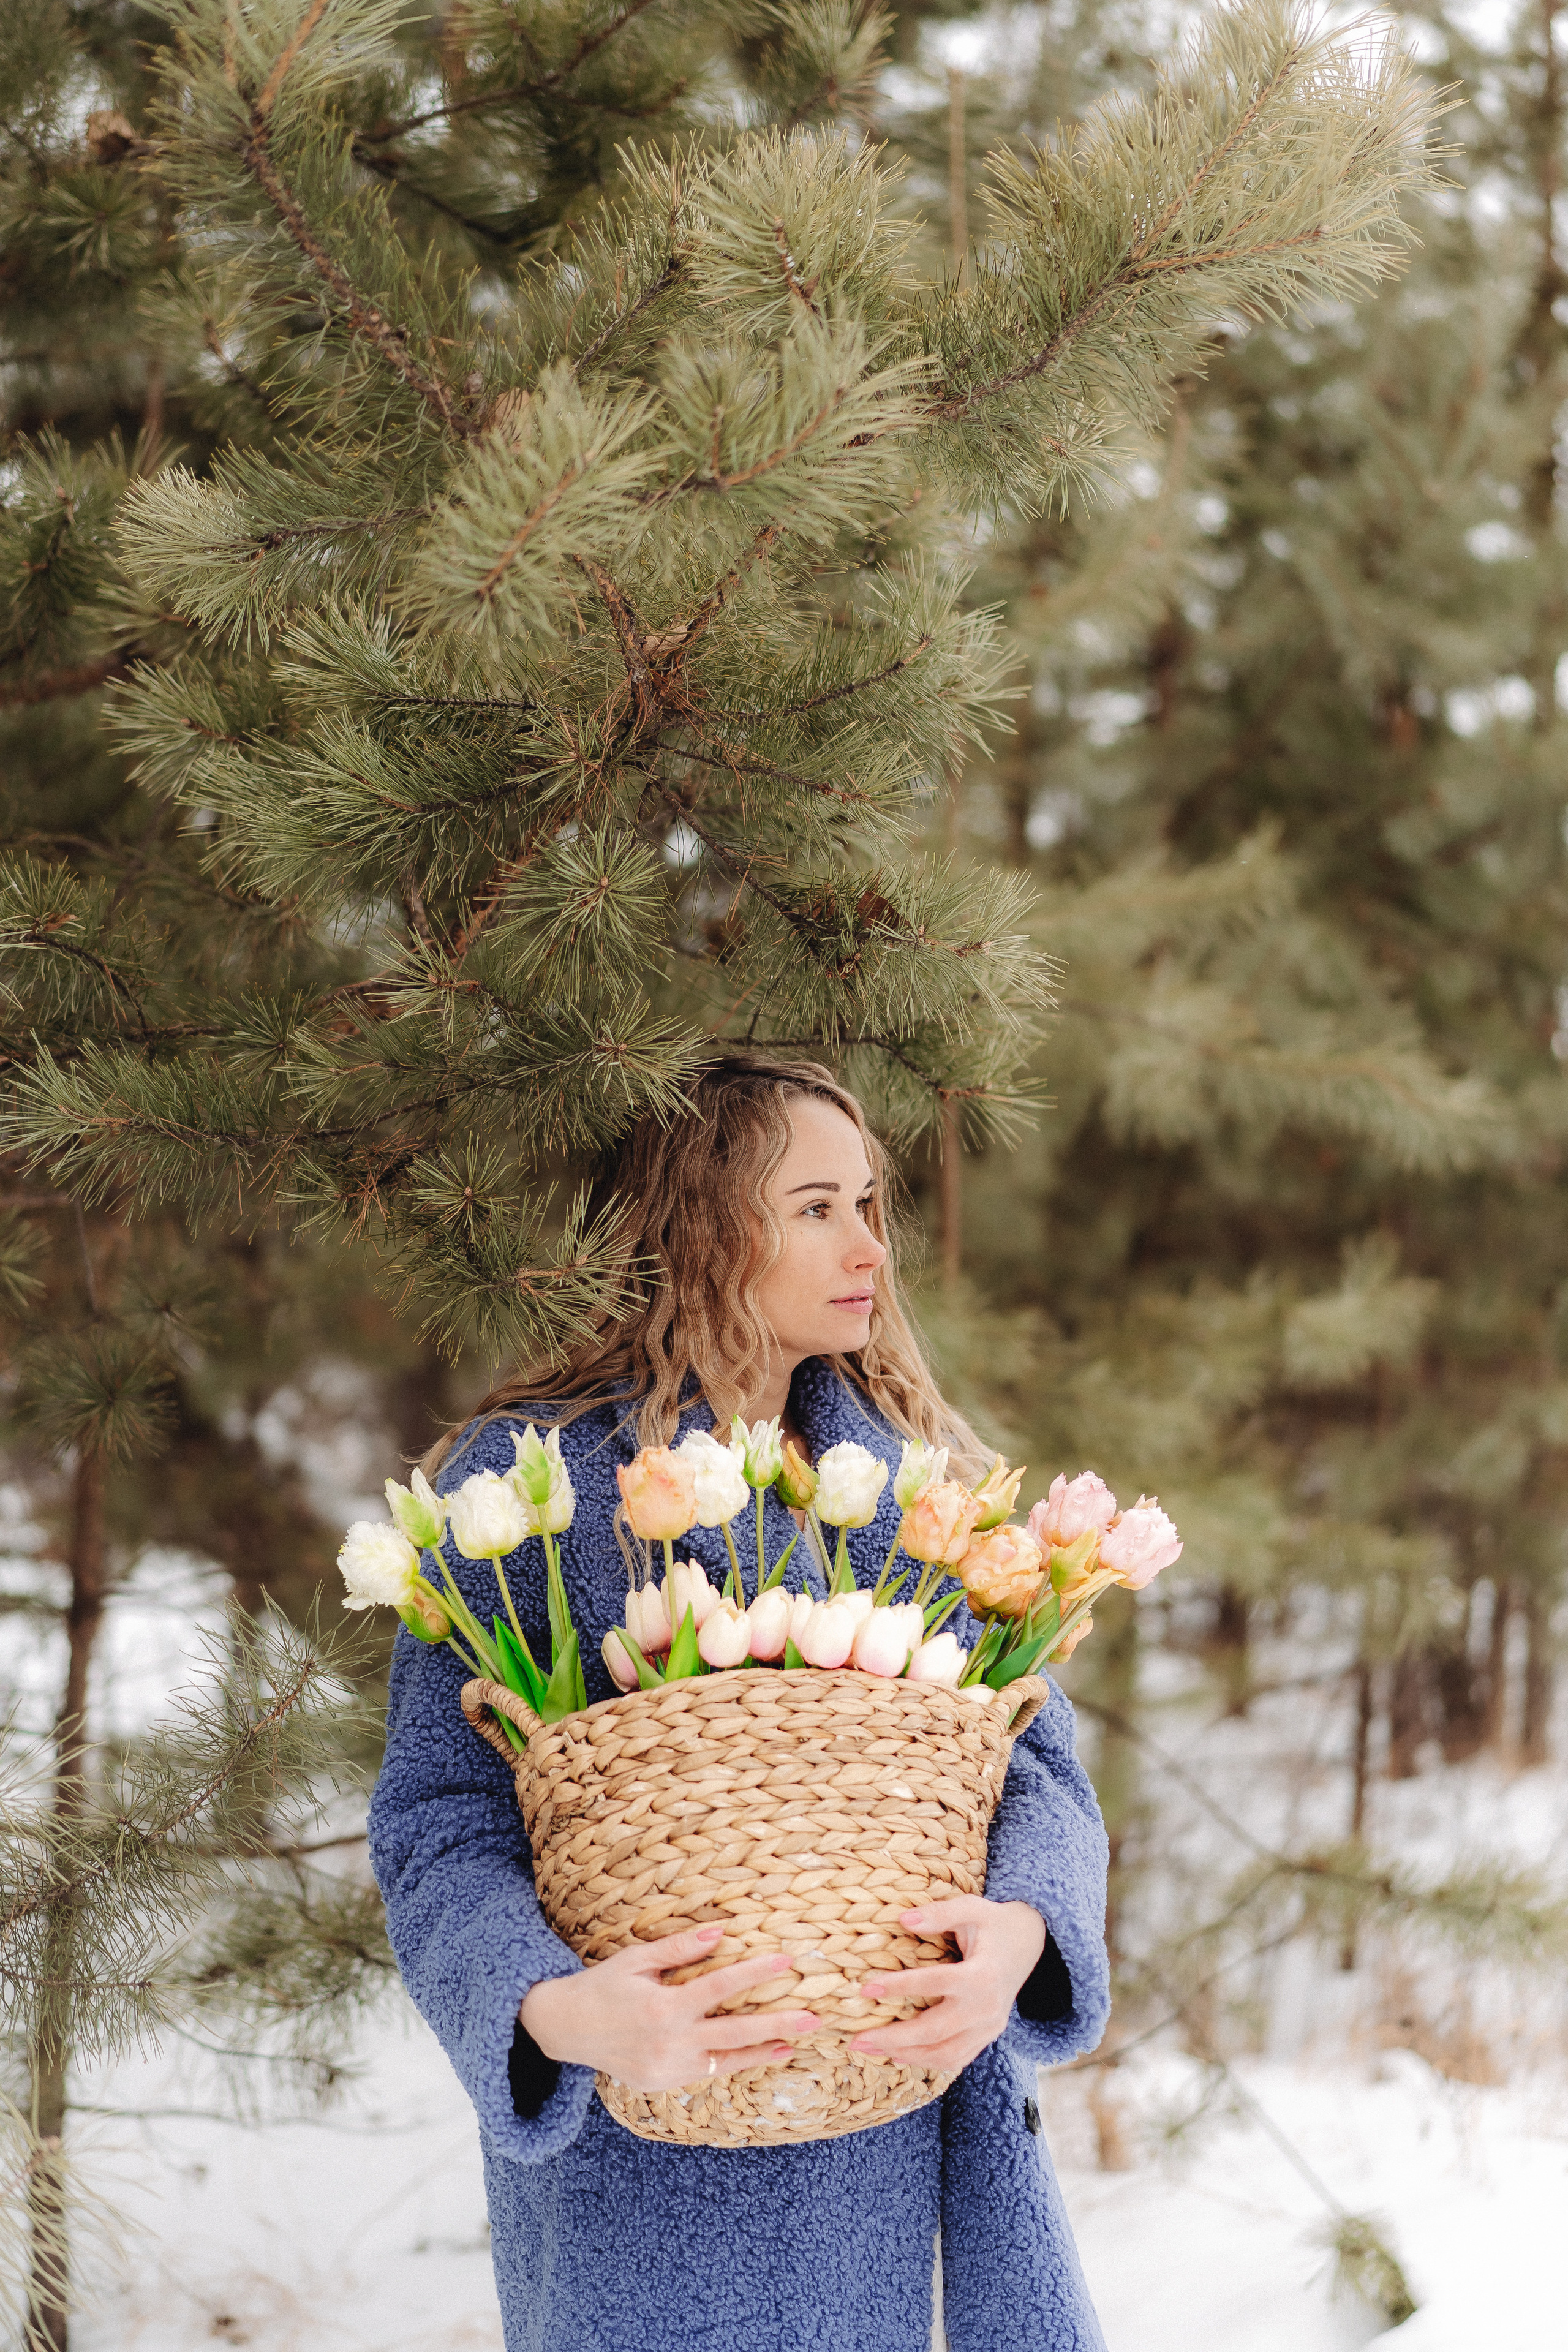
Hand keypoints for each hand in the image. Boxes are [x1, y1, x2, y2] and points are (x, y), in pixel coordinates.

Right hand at [520, 1924, 819, 2092]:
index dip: (755, 1973)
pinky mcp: (665, 2084)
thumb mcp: (637, 1959)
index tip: (787, 1962)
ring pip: (726, 2061)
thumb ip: (679, 1948)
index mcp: (664, 2006)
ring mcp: (669, 2068)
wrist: (566, 2030)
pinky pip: (707, 2074)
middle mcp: (670, 2042)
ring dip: (762, 2051)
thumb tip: (720, 1932)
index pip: (721, 1987)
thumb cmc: (604, 1986)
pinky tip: (757, 2054)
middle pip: (735, 2032)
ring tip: (793, 2044)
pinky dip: (734, 2065)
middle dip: (776, 2024)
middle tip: (812, 2018)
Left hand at [849, 1897, 1045, 2074]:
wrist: (1030, 1942)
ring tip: (871, 2050)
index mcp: (982, 1975)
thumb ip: (939, 1913)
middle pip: (935, 2032)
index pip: (933, 1984)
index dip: (898, 1986)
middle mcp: (987, 2008)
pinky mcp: (988, 2036)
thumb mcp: (971, 1907)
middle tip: (857, 2040)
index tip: (865, 1988)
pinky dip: (928, 2061)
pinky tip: (901, 2055)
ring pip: (945, 2054)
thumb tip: (903, 1920)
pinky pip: (957, 2058)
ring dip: (906, 2056)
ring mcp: (990, 2027)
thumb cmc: (994, 1923)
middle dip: (894, 2038)